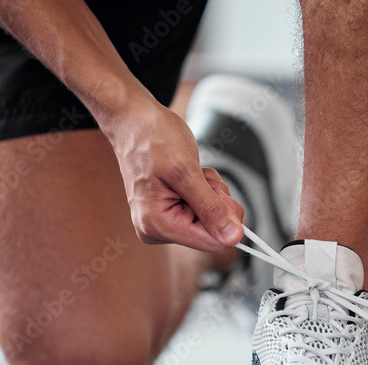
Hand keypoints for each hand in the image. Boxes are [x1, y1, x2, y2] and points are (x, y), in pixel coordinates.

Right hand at [103, 95, 243, 252]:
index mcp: (158, 225)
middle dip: (215, 201)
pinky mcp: (168, 213)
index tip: (217, 191)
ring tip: (190, 171)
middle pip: (213, 231)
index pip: (213, 242)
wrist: (134, 120)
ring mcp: (162, 222)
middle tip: (200, 176)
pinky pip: (202, 209)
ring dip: (210, 192)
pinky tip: (188, 174)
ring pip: (210, 219)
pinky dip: (204, 189)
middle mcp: (157, 230)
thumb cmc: (152, 137)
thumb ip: (211, 208)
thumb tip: (233, 238)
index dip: (226, 218)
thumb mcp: (187, 171)